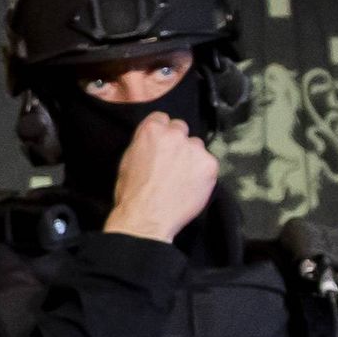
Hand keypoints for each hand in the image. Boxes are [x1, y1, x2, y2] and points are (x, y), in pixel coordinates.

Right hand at [101, 114, 220, 241]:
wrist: (147, 218)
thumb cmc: (132, 193)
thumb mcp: (128, 160)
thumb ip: (144, 143)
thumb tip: (153, 142)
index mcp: (151, 130)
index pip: (162, 118)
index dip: (161, 133)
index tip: (161, 145)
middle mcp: (175, 134)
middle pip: (182, 129)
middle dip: (178, 142)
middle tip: (172, 162)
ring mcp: (195, 149)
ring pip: (197, 146)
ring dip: (192, 157)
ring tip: (182, 177)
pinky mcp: (209, 165)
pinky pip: (208, 163)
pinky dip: (202, 173)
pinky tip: (191, 186)